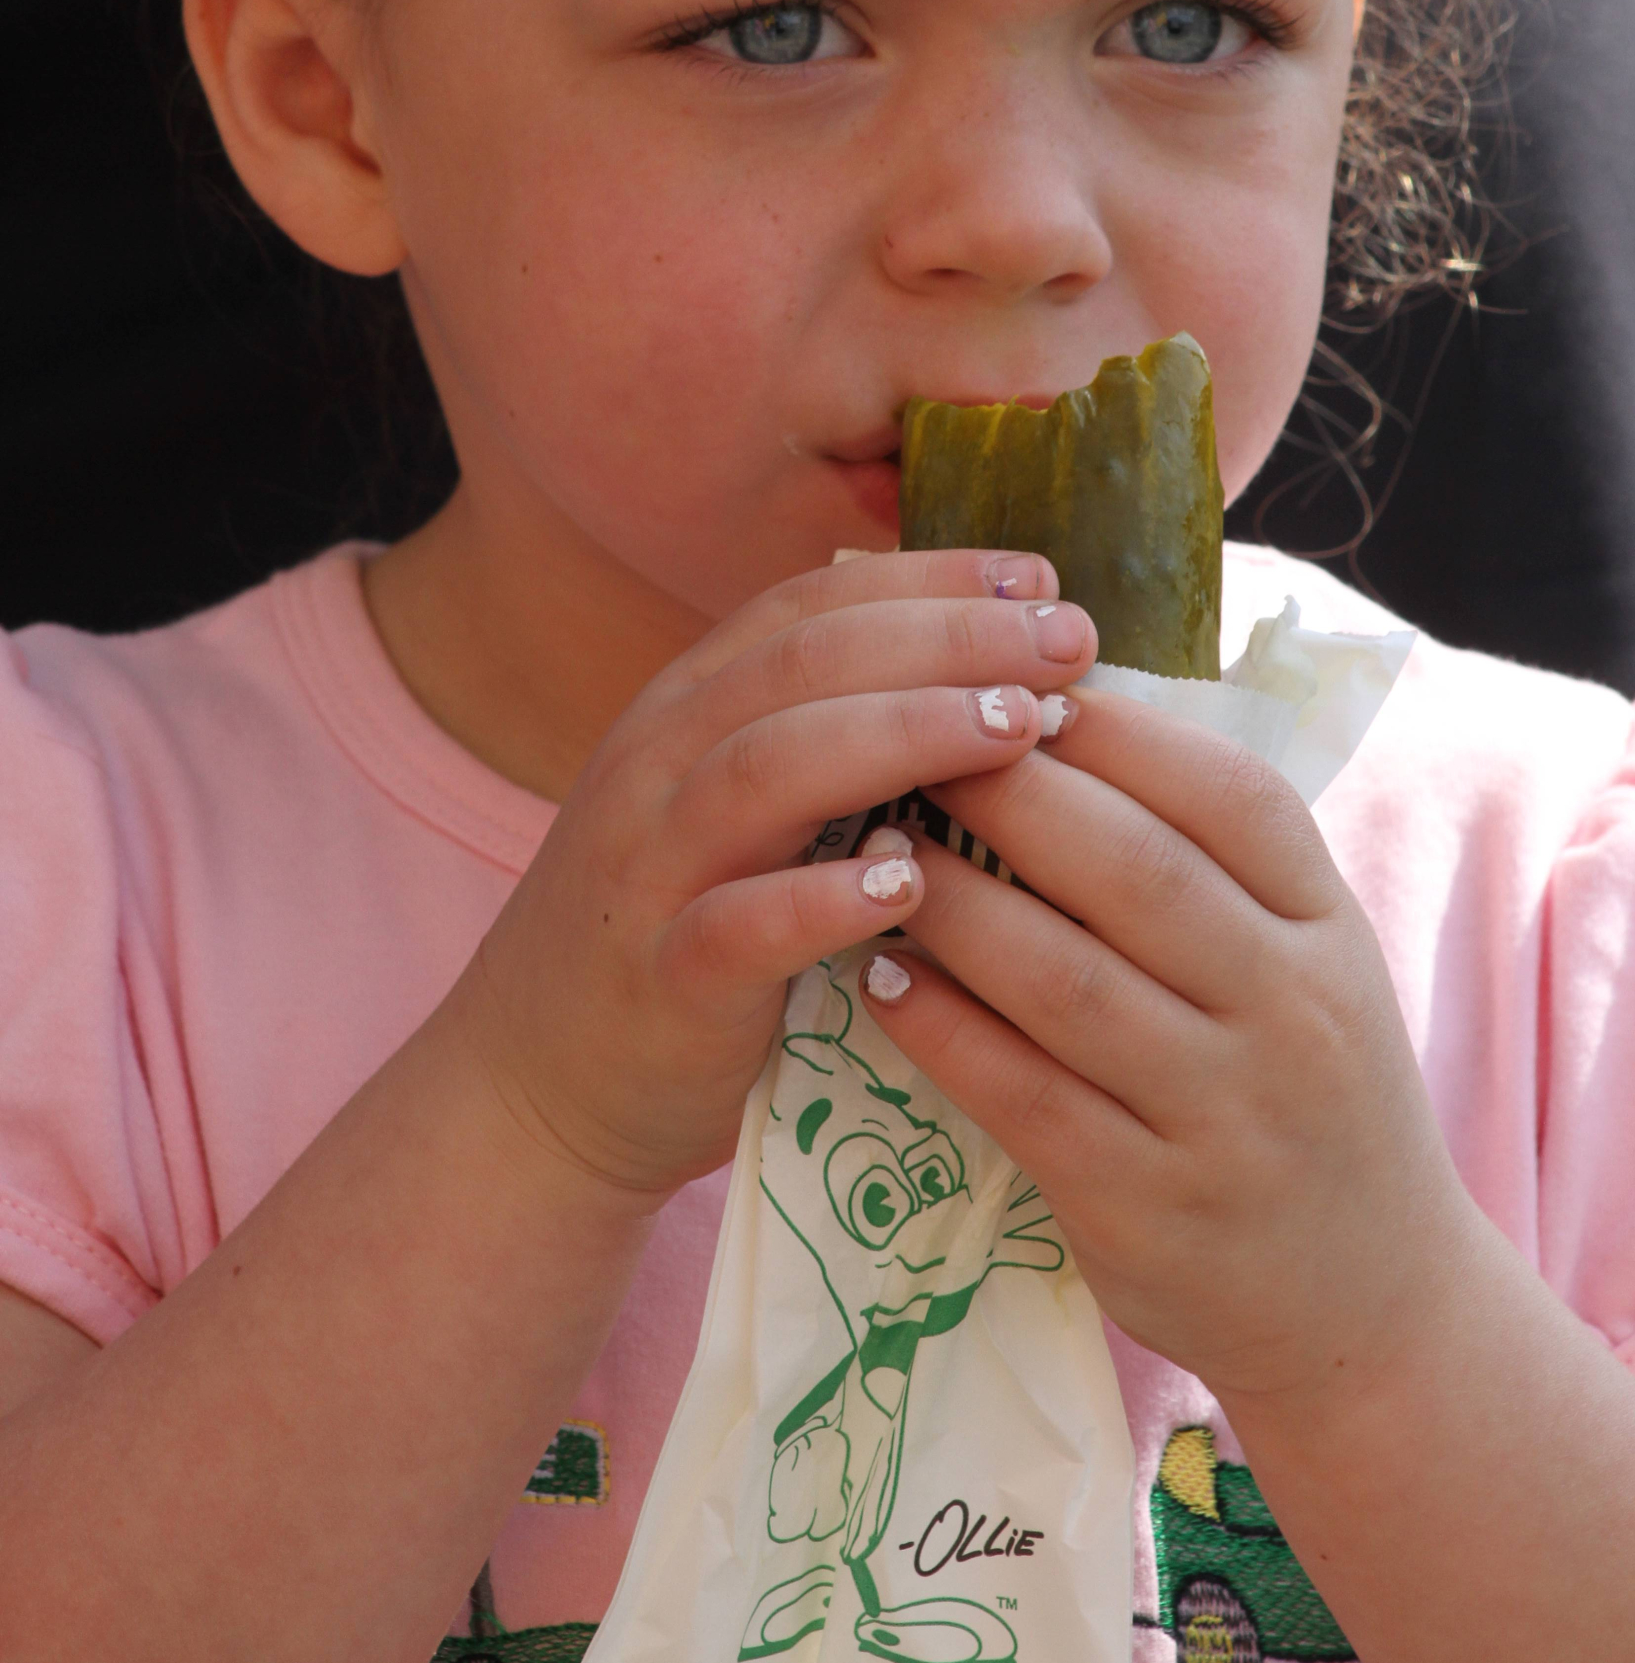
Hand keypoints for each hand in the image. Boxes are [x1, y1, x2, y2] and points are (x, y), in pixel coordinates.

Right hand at [447, 549, 1096, 1209]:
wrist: (537, 1082)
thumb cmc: (685, 928)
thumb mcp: (742, 807)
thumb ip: (833, 736)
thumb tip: (996, 672)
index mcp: (689, 705)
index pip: (813, 603)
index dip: (930, 580)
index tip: (1042, 582)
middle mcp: (660, 762)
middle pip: (807, 662)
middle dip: (948, 637)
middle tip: (1068, 641)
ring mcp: (651, 866)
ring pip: (770, 767)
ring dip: (904, 733)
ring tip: (1019, 725)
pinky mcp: (660, 978)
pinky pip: (736, 924)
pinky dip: (821, 899)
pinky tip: (909, 883)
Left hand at [858, 691, 1472, 1408]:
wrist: (1374, 1304)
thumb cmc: (1309, 1088)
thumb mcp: (1309, 959)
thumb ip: (1215, 858)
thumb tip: (1065, 714)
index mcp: (1330, 929)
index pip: (1230, 795)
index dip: (1116, 730)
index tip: (1016, 685)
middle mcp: (1290, 1014)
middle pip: (1135, 869)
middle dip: (1009, 793)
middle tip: (912, 744)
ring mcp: (1221, 1117)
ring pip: (1062, 979)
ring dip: (951, 902)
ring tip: (874, 850)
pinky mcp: (1145, 1208)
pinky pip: (1020, 1094)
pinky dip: (940, 1027)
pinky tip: (878, 975)